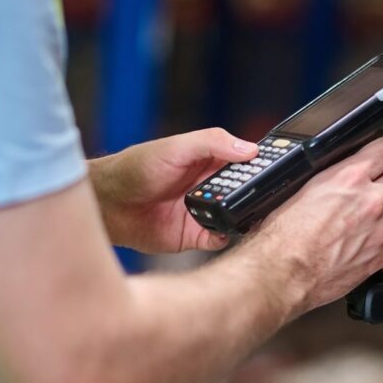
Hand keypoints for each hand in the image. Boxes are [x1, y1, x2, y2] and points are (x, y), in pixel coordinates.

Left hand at [89, 129, 257, 252]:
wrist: (108, 203)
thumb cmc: (136, 167)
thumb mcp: (176, 146)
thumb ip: (212, 143)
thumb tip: (249, 149)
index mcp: (209, 161)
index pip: (244, 163)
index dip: (259, 165)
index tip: (274, 168)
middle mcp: (209, 187)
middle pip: (243, 192)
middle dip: (253, 194)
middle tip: (263, 195)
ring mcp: (202, 212)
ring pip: (234, 216)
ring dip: (240, 216)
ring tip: (244, 213)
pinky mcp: (192, 235)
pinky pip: (217, 238)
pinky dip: (223, 236)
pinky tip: (221, 230)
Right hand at [245, 137, 382, 315]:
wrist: (280, 273)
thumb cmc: (281, 237)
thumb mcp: (299, 190)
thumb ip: (328, 179)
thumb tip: (336, 175)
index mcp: (348, 178)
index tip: (379, 157)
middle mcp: (369, 201)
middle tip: (370, 189)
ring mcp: (377, 230)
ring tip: (370, 216)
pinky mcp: (378, 257)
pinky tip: (375, 241)